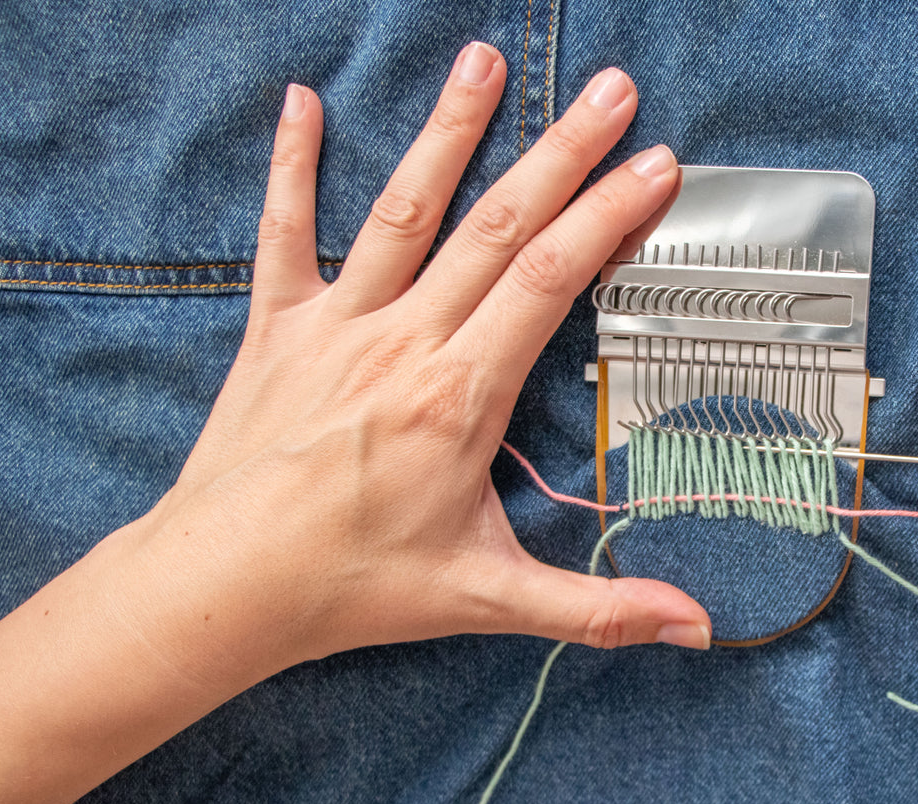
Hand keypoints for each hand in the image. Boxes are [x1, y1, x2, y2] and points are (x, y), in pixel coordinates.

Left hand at [139, 42, 711, 675]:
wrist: (224, 589)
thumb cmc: (353, 588)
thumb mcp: (488, 602)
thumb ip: (597, 610)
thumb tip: (694, 628)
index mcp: (460, 397)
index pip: (549, 283)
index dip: (606, 217)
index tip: (655, 167)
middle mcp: (403, 343)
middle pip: (496, 227)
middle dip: (561, 152)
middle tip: (611, 91)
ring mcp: (338, 327)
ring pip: (405, 211)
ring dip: (450, 133)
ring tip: (484, 61)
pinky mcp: (280, 329)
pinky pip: (287, 235)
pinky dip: (293, 167)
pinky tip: (302, 103)